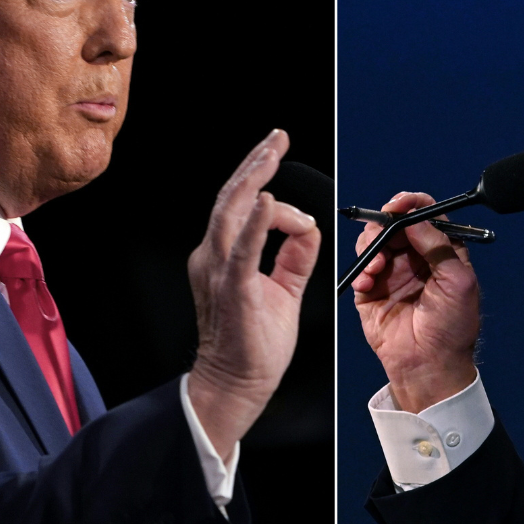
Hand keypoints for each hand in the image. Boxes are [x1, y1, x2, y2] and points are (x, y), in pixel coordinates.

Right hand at [186, 130, 321, 460]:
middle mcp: (214, 256)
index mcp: (223, 256)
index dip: (267, 188)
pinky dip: (255, 223)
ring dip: (254, 178)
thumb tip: (309, 227)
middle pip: (232, 197)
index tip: (286, 176)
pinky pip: (243, 250)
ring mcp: (219, 270)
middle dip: (256, 163)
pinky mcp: (232, 288)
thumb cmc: (254, 344)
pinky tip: (268, 201)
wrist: (236, 385)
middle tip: (277, 138)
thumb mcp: (282, 289)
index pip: (243, 208)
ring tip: (272, 152)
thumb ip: (294, 256)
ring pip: (232, 211)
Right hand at [353, 192, 479, 412]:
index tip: (399, 205)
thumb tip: (415, 218)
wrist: (429, 367)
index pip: (426, 216)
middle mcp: (415, 259)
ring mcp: (392, 273)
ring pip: (374, 240)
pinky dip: (361, 269)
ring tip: (377, 266)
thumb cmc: (453, 329)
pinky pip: (360, 267)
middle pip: (395, 223)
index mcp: (441, 253)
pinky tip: (368, 282)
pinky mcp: (371, 290)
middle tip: (382, 232)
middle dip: (385, 224)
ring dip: (371, 245)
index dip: (412, 204)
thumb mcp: (458, 281)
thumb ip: (439, 245)